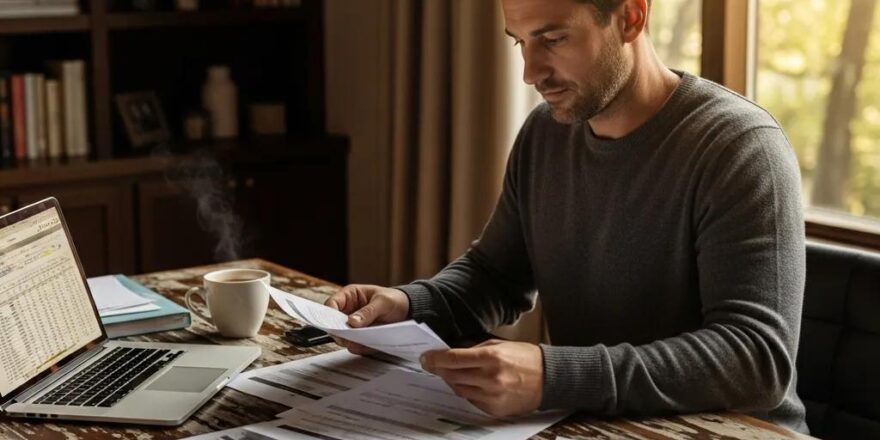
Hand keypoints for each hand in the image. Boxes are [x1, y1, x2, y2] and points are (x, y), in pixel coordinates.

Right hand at [324, 284, 409, 354]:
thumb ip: (368, 311)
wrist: (409, 310)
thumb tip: (352, 321)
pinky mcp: (361, 337)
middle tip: (347, 337)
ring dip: (351, 341)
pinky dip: (361, 347)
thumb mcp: (383, 302)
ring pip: (343, 337)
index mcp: (350, 296)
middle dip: (340, 332)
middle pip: (333, 324)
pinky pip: (355, 345)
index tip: (333, 324)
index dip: (328, 314)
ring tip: (362, 341)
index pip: (331, 304)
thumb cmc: (395, 299)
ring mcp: (354, 326)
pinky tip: (369, 345)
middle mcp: (348, 311)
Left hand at [420, 339, 543, 416]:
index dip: (436, 359)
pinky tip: (468, 383)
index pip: (454, 359)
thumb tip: (452, 351)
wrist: (549, 378)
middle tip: (431, 364)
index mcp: (491, 357)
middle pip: (453, 376)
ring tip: (449, 373)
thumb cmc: (525, 358)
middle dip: (439, 369)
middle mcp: (490, 378)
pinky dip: (466, 391)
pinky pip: (471, 400)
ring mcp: (492, 396)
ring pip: (459, 389)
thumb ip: (475, 348)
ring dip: (451, 380)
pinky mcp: (495, 409)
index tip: (426, 358)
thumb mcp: (499, 344)